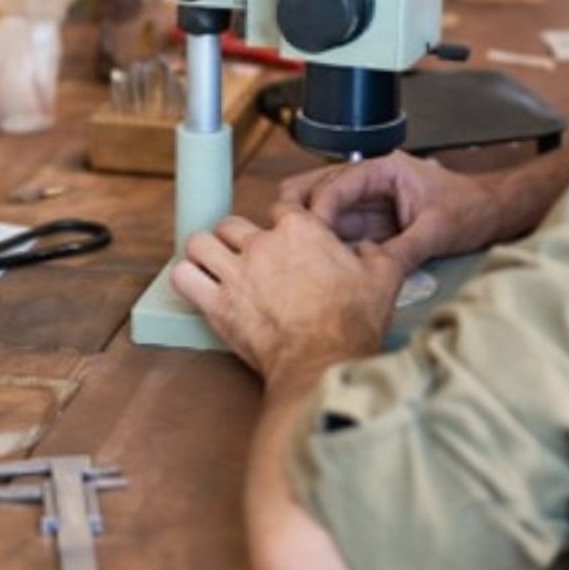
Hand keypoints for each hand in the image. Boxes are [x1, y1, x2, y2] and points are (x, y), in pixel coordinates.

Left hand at [171, 206, 404, 381]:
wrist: (325, 362)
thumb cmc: (353, 322)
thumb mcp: (384, 277)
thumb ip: (378, 253)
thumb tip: (370, 248)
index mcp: (301, 230)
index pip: (279, 207)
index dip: (280, 223)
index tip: (283, 239)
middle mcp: (263, 244)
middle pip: (231, 223)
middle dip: (236, 237)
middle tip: (246, 257)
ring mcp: (236, 273)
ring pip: (199, 242)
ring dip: (204, 252)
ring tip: (214, 266)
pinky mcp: (217, 304)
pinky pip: (183, 277)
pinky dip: (187, 278)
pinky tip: (198, 286)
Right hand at [279, 150, 497, 272]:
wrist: (493, 214)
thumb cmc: (472, 208)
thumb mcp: (439, 230)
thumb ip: (403, 249)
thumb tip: (371, 270)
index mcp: (385, 168)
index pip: (338, 182)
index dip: (320, 208)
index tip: (308, 232)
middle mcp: (370, 181)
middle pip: (318, 189)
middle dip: (301, 213)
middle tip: (290, 240)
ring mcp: (368, 202)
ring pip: (324, 212)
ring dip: (313, 231)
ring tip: (301, 255)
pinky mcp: (371, 224)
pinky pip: (340, 232)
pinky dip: (328, 245)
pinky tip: (321, 262)